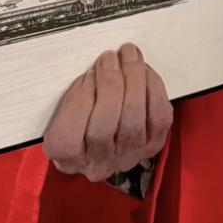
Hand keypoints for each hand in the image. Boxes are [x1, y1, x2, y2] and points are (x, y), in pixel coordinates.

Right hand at [44, 43, 172, 179]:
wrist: (107, 133)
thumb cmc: (81, 118)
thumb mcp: (63, 108)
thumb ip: (72, 97)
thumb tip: (94, 75)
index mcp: (67, 158)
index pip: (67, 139)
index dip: (79, 101)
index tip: (86, 74)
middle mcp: (99, 164)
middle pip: (104, 128)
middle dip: (109, 85)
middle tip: (109, 58)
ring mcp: (128, 156)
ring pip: (134, 121)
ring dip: (133, 82)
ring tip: (128, 58)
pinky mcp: (152, 144)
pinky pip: (159, 118)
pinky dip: (153, 90)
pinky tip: (145, 72)